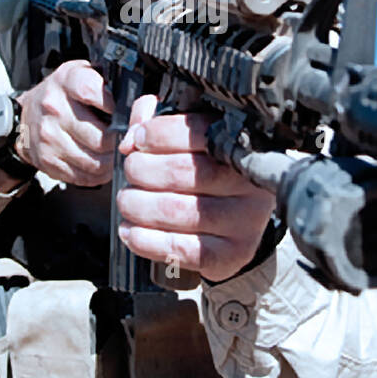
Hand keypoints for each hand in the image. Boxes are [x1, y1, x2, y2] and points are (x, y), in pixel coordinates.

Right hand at [11, 60, 115, 186]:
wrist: (26, 115)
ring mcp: (49, 137)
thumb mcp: (84, 74)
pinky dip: (98, 175)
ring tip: (116, 153)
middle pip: (101, 137)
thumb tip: (146, 104)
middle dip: (120, 142)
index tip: (126, 115)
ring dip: (112, 162)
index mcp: (67, 81)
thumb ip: (112, 84)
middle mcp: (54, 108)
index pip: (92, 91)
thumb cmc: (63, 94)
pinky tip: (101, 163)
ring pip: (95, 161)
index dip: (116, 106)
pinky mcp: (47, 160)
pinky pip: (83, 176)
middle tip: (127, 141)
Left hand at [117, 95, 276, 281]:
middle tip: (132, 171)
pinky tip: (131, 230)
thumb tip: (131, 138)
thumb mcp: (188, 138)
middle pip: (182, 172)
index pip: (198, 132)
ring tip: (127, 201)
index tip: (138, 140)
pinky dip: (145, 240)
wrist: (239, 218)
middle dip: (142, 170)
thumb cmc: (208, 170)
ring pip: (176, 211)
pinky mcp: (232, 254)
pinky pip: (181, 249)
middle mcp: (248, 182)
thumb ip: (157, 123)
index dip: (159, 134)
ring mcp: (245, 221)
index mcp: (241, 145)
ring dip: (137, 205)